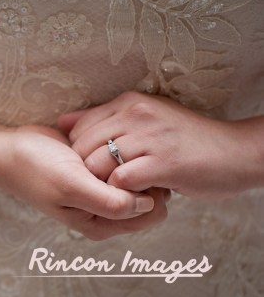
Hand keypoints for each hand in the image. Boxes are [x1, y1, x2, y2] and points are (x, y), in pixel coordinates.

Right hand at [0, 125, 167, 239]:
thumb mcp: (71, 187)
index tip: (137, 167)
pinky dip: (121, 150)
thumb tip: (149, 204)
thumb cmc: (36, 169)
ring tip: (115, 142)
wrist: (10, 150)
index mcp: (101, 223)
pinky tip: (109, 137)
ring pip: (137, 176)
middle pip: (148, 196)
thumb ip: (109, 202)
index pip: (150, 214)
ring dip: (133, 159)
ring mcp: (101, 190)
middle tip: (127, 151)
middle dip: (144, 174)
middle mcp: (104, 210)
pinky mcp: (97, 170)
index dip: (153, 191)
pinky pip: (122, 163)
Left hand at [59, 91, 249, 198]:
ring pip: (97, 164)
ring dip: (104, 184)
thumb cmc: (186, 140)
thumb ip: (102, 119)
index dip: (79, 153)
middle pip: (82, 148)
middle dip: (87, 171)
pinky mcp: (163, 163)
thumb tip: (60, 122)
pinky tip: (137, 194)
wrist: (236, 152)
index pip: (79, 128)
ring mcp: (149, 138)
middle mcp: (136, 114)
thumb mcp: (143, 119)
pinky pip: (121, 180)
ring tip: (122, 190)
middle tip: (106, 183)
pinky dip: (122, 193)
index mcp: (129, 102)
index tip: (95, 167)